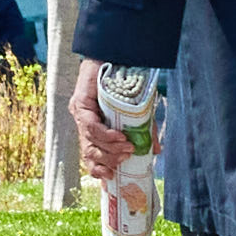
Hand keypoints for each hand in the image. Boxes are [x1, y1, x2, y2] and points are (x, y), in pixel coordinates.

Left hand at [70, 58, 133, 179]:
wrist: (118, 57)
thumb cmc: (127, 85)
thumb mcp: (139, 113)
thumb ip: (144, 132)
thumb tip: (156, 152)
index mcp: (94, 130)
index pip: (90, 157)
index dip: (98, 170)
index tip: (112, 178)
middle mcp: (84, 123)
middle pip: (90, 153)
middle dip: (109, 161)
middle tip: (127, 158)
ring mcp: (80, 114)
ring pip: (90, 142)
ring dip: (110, 148)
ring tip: (128, 147)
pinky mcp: (79, 103)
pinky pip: (89, 126)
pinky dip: (105, 135)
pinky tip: (119, 136)